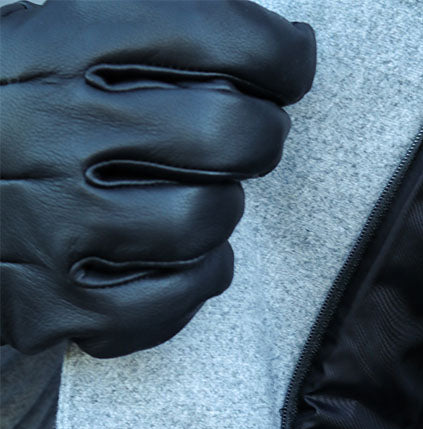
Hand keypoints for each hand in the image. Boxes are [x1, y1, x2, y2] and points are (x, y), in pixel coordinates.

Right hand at [0, 0, 314, 356]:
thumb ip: (146, 18)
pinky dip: (199, 278)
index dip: (279, 54)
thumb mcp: (52, 40)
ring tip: (200, 193)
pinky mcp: (50, 303)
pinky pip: (174, 297)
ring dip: (224, 208)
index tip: (291, 62)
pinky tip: (187, 257)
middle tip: (252, 135)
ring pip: (205, 219)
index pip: (211, 33)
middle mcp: (41, 126)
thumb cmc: (17, 115)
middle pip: (227, 131)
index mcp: (46, 43)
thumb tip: (285, 45)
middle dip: (262, 133)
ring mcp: (43, 222)